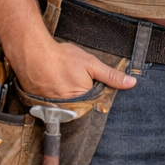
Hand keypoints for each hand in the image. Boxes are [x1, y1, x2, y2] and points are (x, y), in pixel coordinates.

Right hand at [16, 39, 135, 99]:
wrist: (33, 53)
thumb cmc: (62, 58)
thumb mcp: (91, 64)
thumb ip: (111, 76)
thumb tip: (131, 83)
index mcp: (84, 102)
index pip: (95, 105)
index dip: (94, 93)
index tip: (89, 82)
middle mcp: (68, 110)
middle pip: (81, 108)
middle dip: (81, 97)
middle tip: (72, 79)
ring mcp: (54, 109)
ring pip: (67, 107)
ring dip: (68, 98)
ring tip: (63, 81)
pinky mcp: (42, 106)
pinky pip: (53, 107)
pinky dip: (55, 98)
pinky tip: (54, 85)